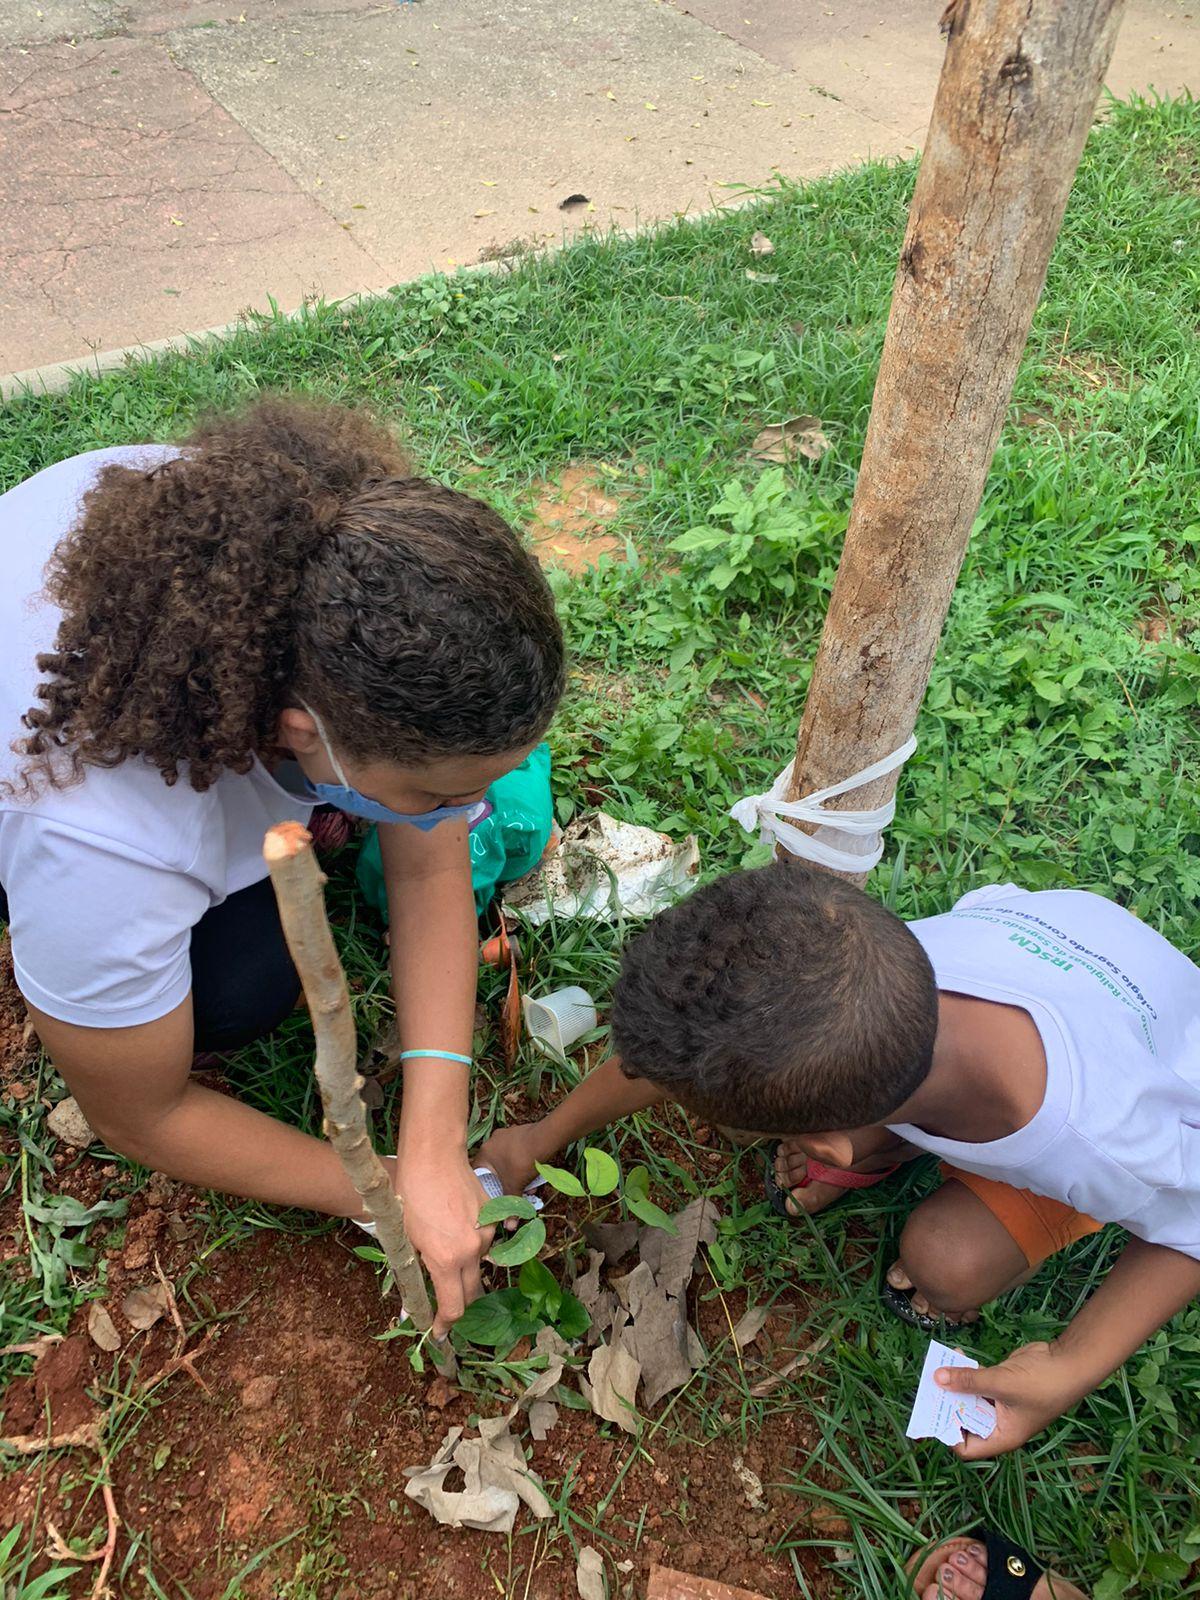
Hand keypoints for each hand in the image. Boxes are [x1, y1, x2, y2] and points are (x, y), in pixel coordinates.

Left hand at [396, 1152, 492, 1337]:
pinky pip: (485, 1240)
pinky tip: (455, 1225)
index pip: (454, 1309)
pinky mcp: (494, 1215)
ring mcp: (487, 1232)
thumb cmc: (410, 1196)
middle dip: (459, 1304)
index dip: (444, 1325)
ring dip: (465, 1267)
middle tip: (444, 1306)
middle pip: (473, 1294)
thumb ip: (413, 1275)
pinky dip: (472, 1242)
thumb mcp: (405, 1239)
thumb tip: (408, 1312)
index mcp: (446, 1260)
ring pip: (479, 1264)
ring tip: (444, 1247)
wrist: (432, 1156)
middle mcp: (472, 1251)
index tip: (437, 1332)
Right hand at [475, 1123, 541, 1198]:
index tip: (491, 1195)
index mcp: (485, 1152)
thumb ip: (510, 1204)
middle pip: (495, 1168)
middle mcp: (492, 1141)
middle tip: (513, 1193)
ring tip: (529, 1188)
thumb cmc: (523, 1161)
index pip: (477, 1172)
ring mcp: (506, 1135)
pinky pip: (516, 1153)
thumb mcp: (515, 1186)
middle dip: (506, 1183)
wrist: (545, 1139)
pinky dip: (522, 1165)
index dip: (483, 1186)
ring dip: (517, 1176)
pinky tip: (534, 1175)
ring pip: (507, 1162)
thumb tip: (509, 1226)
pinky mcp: (519, 1133)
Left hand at [936, 1340, 1088, 1459]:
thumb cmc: (1042, 1384)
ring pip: (969, 1398)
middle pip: (964, 1421)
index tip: (932, 1413)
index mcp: (1002, 1436)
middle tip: (927, 1387)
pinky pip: (977, 1382)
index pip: (967, 1448)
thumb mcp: (1001, 1383)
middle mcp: (999, 1424)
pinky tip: (955, 1355)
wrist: (1069, 1362)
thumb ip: (969, 1381)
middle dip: (947, 1404)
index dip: (948, 1434)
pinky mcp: (1001, 1385)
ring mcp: (1001, 1404)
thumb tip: (937, 1379)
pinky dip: (966, 1372)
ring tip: (936, 1366)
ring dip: (954, 1384)